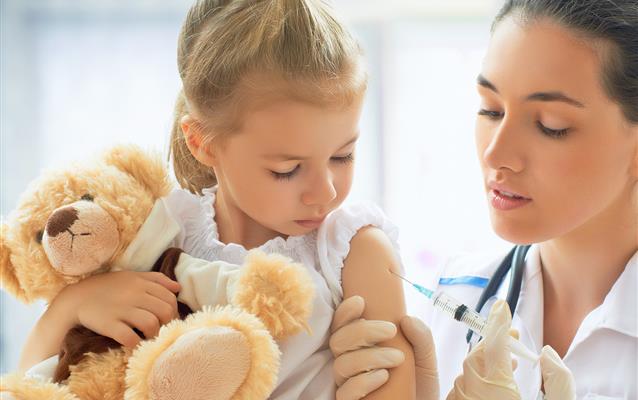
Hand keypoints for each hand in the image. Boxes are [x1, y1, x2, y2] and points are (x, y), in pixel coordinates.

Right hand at [55, 271, 180, 346]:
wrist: (76, 298)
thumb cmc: (107, 288)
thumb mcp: (132, 277)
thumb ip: (156, 279)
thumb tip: (178, 288)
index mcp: (141, 283)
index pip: (169, 297)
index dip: (173, 311)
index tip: (167, 319)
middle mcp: (134, 294)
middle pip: (164, 311)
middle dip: (167, 323)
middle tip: (160, 330)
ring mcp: (121, 309)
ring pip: (151, 324)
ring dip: (154, 335)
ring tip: (149, 338)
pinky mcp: (108, 324)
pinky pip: (129, 337)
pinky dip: (136, 343)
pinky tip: (135, 344)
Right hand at [329, 296, 438, 399]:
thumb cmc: (418, 382)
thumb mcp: (425, 358)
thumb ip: (421, 337)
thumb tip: (407, 319)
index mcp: (360, 345)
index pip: (341, 324)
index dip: (345, 311)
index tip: (361, 301)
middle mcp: (349, 361)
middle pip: (338, 340)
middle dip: (363, 331)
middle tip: (390, 330)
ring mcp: (348, 383)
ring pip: (342, 364)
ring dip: (369, 357)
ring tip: (397, 358)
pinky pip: (345, 392)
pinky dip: (363, 381)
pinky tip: (383, 377)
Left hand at [446, 300, 575, 399]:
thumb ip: (559, 382)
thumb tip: (547, 354)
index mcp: (498, 389)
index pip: (494, 345)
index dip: (498, 323)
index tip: (501, 306)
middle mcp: (472, 392)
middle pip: (478, 354)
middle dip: (494, 342)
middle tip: (512, 339)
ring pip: (468, 370)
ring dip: (485, 362)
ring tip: (507, 365)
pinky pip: (460, 386)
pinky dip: (475, 380)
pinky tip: (492, 387)